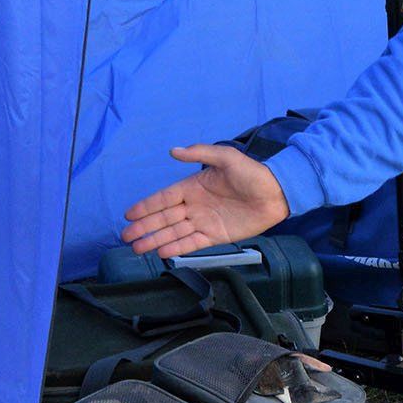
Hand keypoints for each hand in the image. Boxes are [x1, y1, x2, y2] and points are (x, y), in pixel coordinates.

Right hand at [121, 143, 288, 259]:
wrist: (277, 193)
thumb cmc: (253, 173)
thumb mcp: (226, 157)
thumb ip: (200, 152)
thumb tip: (173, 150)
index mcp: (193, 186)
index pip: (164, 198)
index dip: (146, 206)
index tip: (128, 215)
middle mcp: (195, 206)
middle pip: (164, 218)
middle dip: (144, 227)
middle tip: (125, 237)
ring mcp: (204, 222)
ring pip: (174, 233)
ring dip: (155, 240)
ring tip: (136, 249)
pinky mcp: (215, 236)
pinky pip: (192, 243)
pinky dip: (176, 248)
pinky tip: (161, 253)